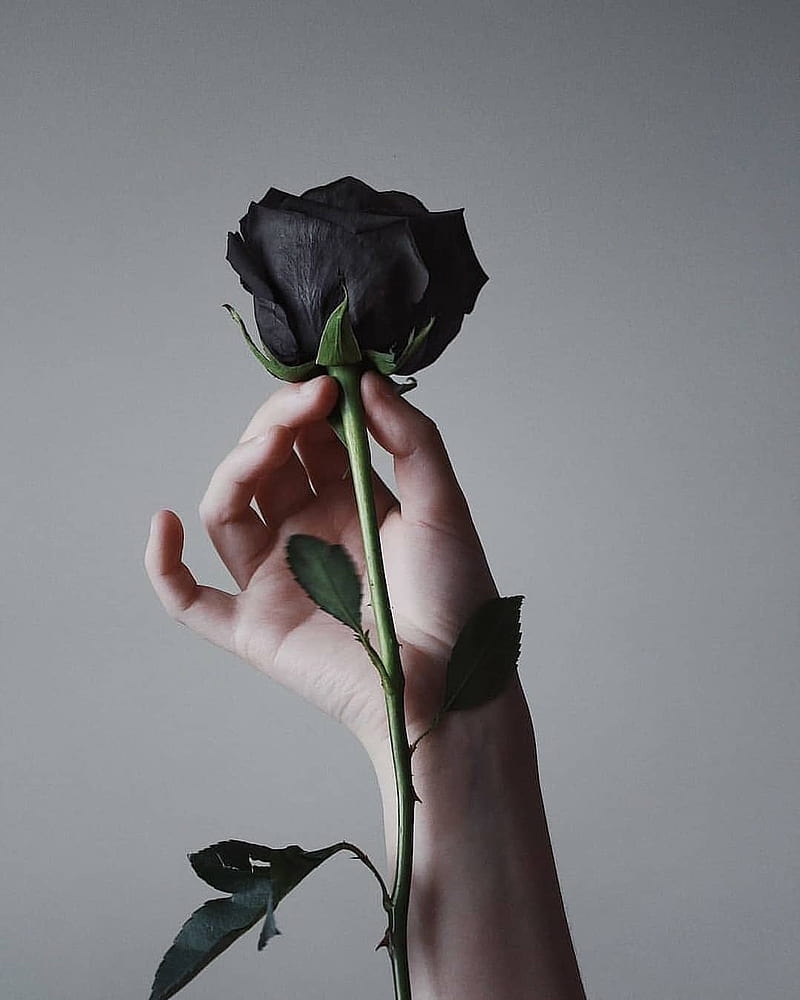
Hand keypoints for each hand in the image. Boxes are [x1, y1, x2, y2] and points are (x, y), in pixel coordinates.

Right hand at [145, 371, 496, 762]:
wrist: (454, 682)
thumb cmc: (454, 597)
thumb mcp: (442, 506)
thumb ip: (410, 440)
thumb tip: (366, 382)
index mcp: (347, 502)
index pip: (308, 440)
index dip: (310, 407)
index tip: (328, 381)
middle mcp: (305, 532)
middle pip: (263, 465)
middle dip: (278, 424)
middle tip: (307, 400)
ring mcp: (275, 577)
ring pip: (226, 510)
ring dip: (237, 468)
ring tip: (270, 442)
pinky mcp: (254, 626)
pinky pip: (190, 599)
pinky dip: (163, 566)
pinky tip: (164, 524)